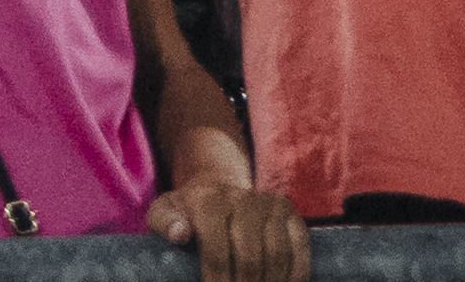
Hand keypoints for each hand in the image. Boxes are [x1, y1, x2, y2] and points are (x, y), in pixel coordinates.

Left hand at [141, 170, 306, 281]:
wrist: (217, 192)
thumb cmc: (187, 213)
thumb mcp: (164, 214)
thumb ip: (164, 223)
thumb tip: (180, 233)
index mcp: (207, 200)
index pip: (216, 249)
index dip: (218, 279)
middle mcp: (241, 198)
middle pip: (249, 255)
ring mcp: (269, 204)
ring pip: (277, 254)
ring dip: (271, 281)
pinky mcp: (290, 214)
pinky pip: (299, 248)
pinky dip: (296, 273)